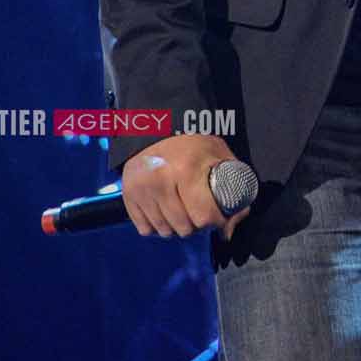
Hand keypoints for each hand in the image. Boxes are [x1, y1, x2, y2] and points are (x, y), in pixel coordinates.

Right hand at [118, 133, 253, 240]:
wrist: (158, 128)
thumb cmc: (194, 144)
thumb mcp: (220, 158)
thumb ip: (232, 191)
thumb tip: (226, 232)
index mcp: (187, 170)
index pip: (204, 217)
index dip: (215, 220)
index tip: (217, 215)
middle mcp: (160, 181)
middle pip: (184, 228)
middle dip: (196, 225)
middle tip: (198, 211)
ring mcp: (141, 189)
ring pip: (164, 231)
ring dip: (176, 227)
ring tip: (183, 210)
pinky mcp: (128, 195)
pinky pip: (145, 228)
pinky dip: (156, 225)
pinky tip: (164, 211)